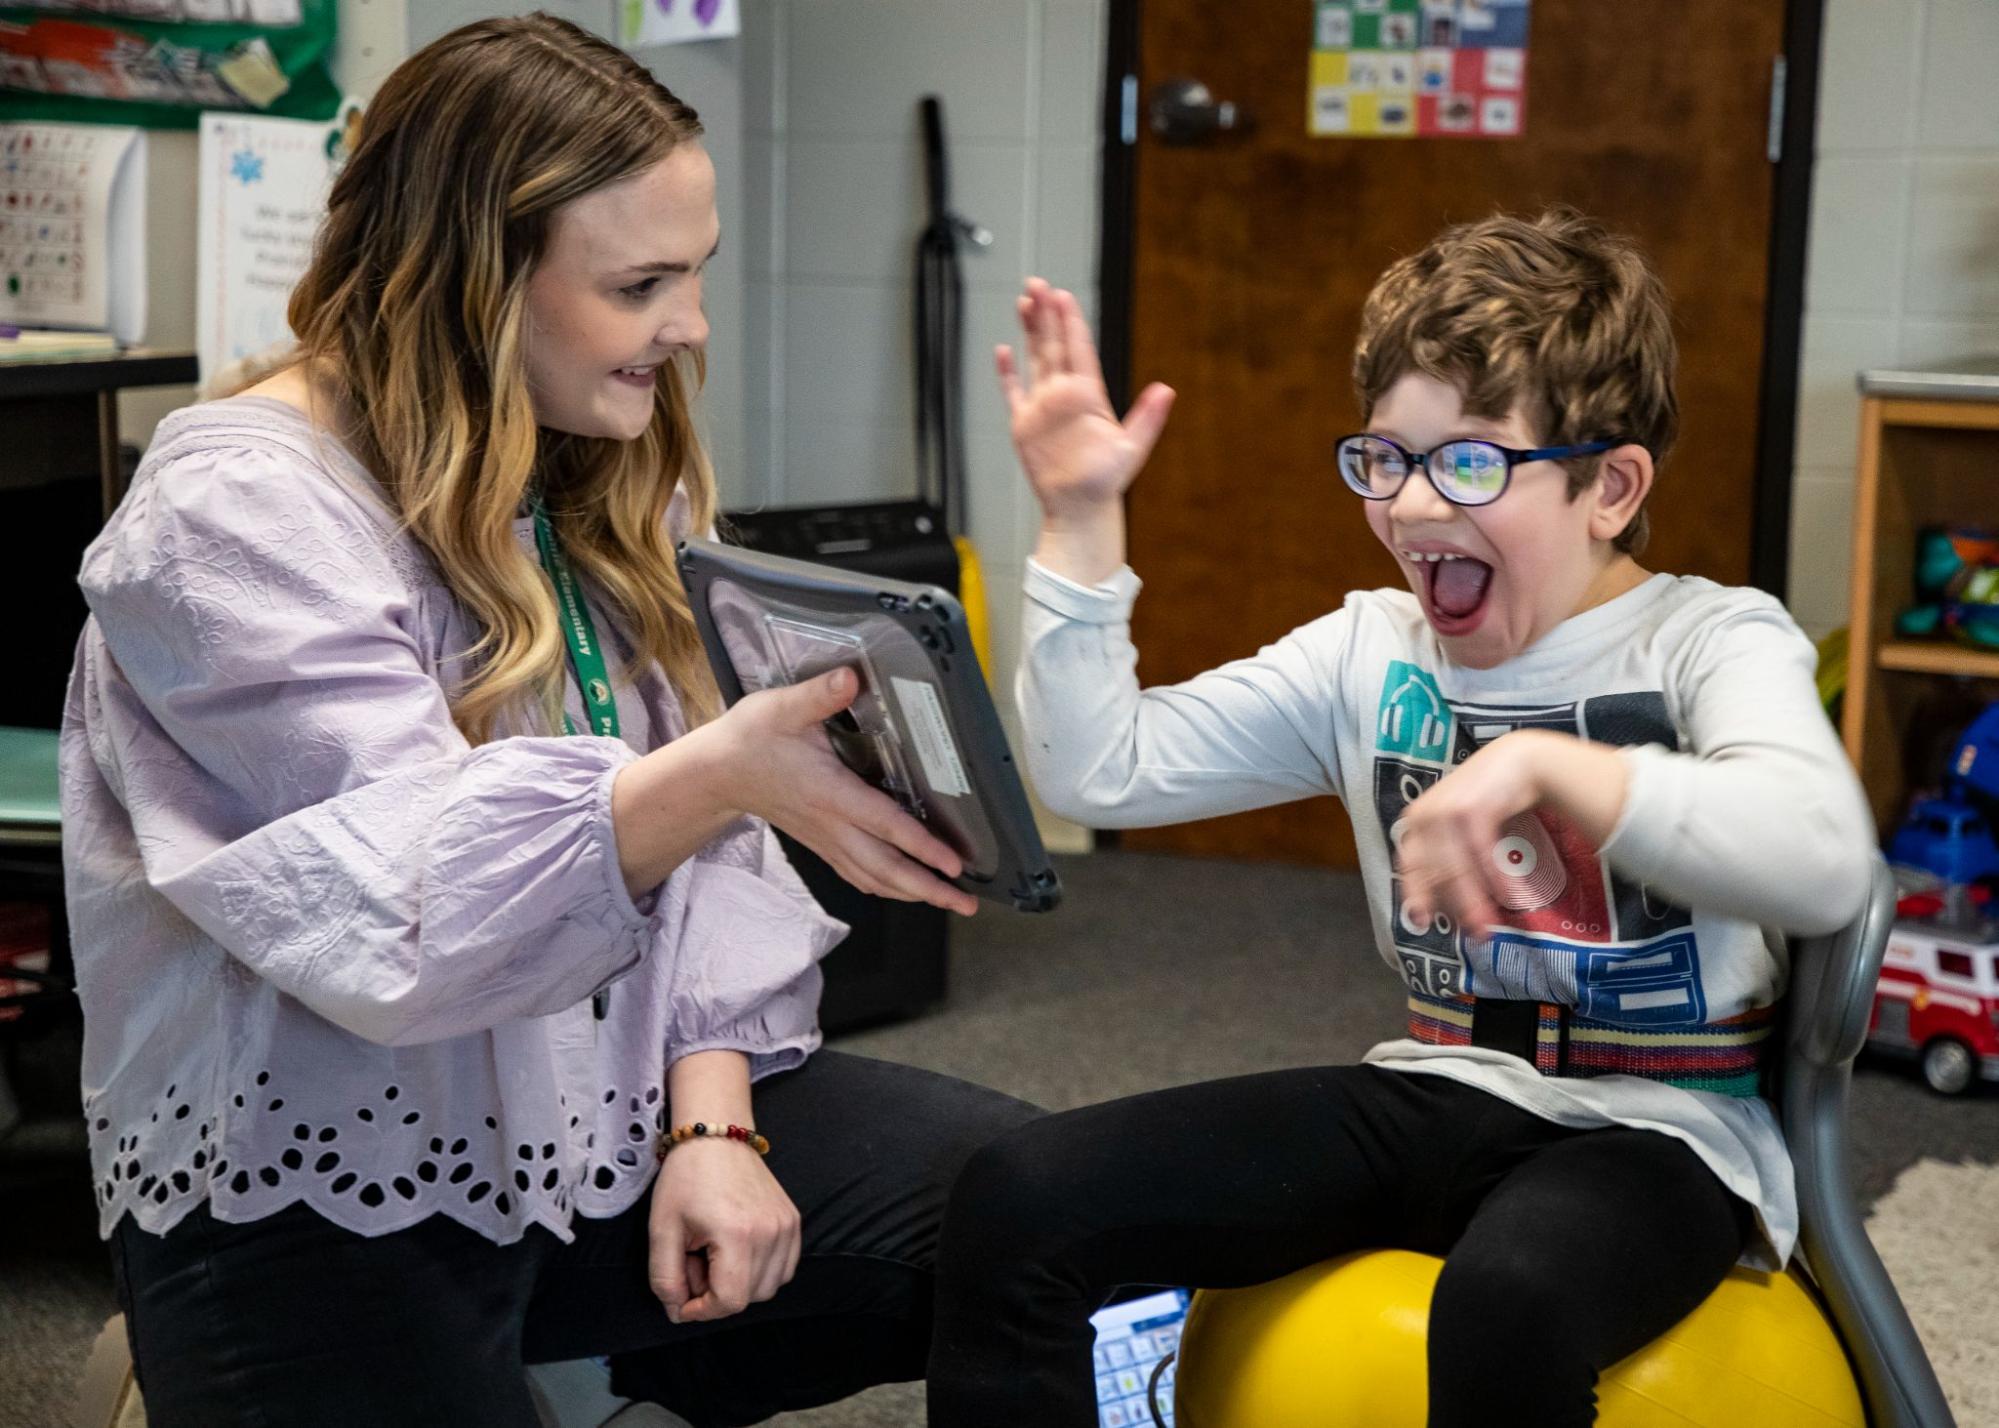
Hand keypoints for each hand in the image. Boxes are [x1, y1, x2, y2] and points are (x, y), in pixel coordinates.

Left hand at [648, 1136, 800, 1323]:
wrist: (716, 1136)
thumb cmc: (685, 1177)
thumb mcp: (661, 1229)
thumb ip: (665, 1279)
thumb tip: (679, 1312)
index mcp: (738, 1234)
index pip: (729, 1302)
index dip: (701, 1311)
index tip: (681, 1297)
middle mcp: (771, 1233)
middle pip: (748, 1298)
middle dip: (715, 1294)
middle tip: (694, 1262)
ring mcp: (787, 1227)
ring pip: (768, 1288)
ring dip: (739, 1285)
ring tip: (715, 1255)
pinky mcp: (793, 1222)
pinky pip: (783, 1269)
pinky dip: (761, 1273)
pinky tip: (737, 1252)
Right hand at [709, 668, 977, 915]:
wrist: (717, 773)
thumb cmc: (751, 738)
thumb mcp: (782, 708)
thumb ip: (819, 695)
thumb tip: (851, 678)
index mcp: (831, 793)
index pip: (885, 825)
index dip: (921, 847)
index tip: (952, 864)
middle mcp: (832, 825)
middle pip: (886, 868)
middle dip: (928, 889)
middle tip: (966, 903)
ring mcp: (826, 840)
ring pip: (874, 878)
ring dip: (912, 894)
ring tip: (947, 902)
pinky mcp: (821, 843)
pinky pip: (858, 875)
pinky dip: (886, 886)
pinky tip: (903, 890)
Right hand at [998, 277, 1173, 523]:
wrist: (1080, 508)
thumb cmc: (1107, 481)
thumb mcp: (1132, 448)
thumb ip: (1149, 418)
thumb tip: (1167, 390)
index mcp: (1088, 395)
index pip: (1079, 349)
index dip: (1070, 321)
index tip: (1063, 296)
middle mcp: (1064, 395)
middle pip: (1053, 345)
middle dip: (1046, 314)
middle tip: (1037, 284)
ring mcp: (1043, 407)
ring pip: (1035, 359)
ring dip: (1029, 331)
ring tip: (1024, 302)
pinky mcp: (1024, 425)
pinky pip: (1013, 392)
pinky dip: (1007, 372)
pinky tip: (1003, 351)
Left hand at [1392, 731, 1557, 940]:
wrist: (1516, 761)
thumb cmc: (1485, 797)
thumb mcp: (1454, 822)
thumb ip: (1443, 852)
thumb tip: (1439, 900)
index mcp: (1415, 821)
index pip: (1411, 866)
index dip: (1417, 895)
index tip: (1422, 922)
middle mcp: (1424, 815)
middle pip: (1437, 873)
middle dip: (1456, 908)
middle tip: (1476, 935)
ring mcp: (1446, 811)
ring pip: (1458, 869)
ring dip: (1474, 902)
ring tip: (1489, 926)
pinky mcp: (1472, 809)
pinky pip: (1482, 854)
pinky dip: (1495, 877)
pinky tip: (1507, 895)